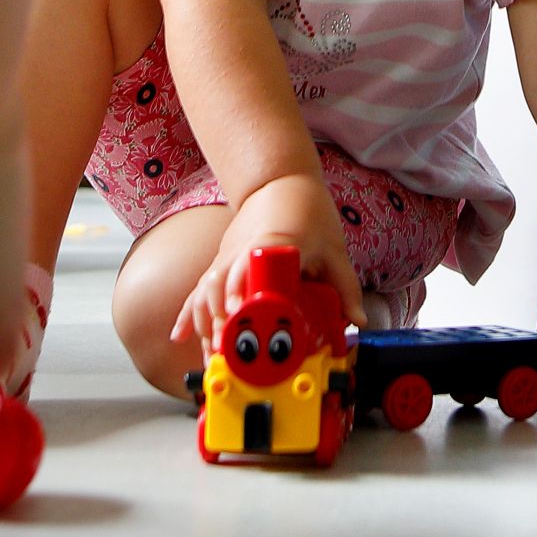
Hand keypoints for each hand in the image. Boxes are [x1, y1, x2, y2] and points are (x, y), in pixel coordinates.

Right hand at [171, 173, 364, 353]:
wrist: (280, 181)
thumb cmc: (307, 211)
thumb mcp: (333, 249)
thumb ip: (344, 287)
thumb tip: (356, 321)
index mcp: (269, 243)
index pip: (245, 267)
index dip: (237, 290)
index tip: (235, 312)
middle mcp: (240, 251)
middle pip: (217, 286)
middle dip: (218, 321)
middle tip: (223, 351)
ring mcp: (226, 257)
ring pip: (204, 292)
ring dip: (204, 324)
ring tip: (211, 356)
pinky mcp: (220, 263)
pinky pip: (199, 289)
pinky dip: (189, 313)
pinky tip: (180, 335)